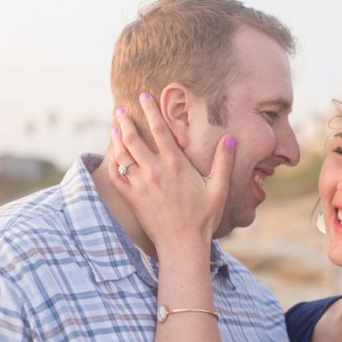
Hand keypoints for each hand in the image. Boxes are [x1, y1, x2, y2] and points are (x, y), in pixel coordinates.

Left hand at [108, 93, 234, 257]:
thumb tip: (230, 138)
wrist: (182, 245)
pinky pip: (116, 177)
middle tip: (120, 109)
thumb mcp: (218, 189)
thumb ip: (223, 162)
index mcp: (176, 165)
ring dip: (116, 139)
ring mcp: (141, 185)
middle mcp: (155, 172)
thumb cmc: (203, 218)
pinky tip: (112, 156)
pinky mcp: (132, 199)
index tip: (144, 97)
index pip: (160, 130)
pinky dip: (111, 164)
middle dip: (126, 121)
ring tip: (114, 128)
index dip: (151, 111)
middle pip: (134, 139)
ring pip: (122, 155)